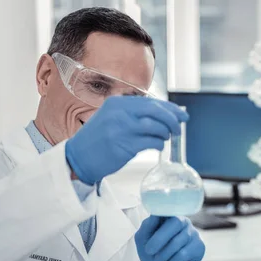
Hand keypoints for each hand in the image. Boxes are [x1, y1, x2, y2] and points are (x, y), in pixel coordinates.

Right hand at [65, 96, 187, 184]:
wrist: (78, 157)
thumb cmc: (98, 139)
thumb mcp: (112, 118)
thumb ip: (134, 114)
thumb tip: (165, 114)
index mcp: (117, 103)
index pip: (151, 102)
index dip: (170, 108)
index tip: (182, 114)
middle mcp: (119, 113)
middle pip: (156, 111)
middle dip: (172, 120)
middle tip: (179, 128)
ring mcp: (121, 129)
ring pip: (156, 127)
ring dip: (165, 133)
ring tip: (165, 137)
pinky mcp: (124, 146)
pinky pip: (151, 142)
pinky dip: (159, 144)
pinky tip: (157, 146)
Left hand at [135, 216, 204, 260]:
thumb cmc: (152, 254)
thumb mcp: (142, 239)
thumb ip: (147, 225)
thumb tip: (155, 214)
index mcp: (169, 216)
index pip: (168, 209)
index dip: (160, 215)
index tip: (151, 225)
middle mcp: (183, 222)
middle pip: (175, 222)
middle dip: (159, 239)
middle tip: (149, 251)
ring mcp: (193, 233)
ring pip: (178, 241)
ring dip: (163, 255)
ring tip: (159, 260)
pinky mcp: (199, 247)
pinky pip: (184, 253)